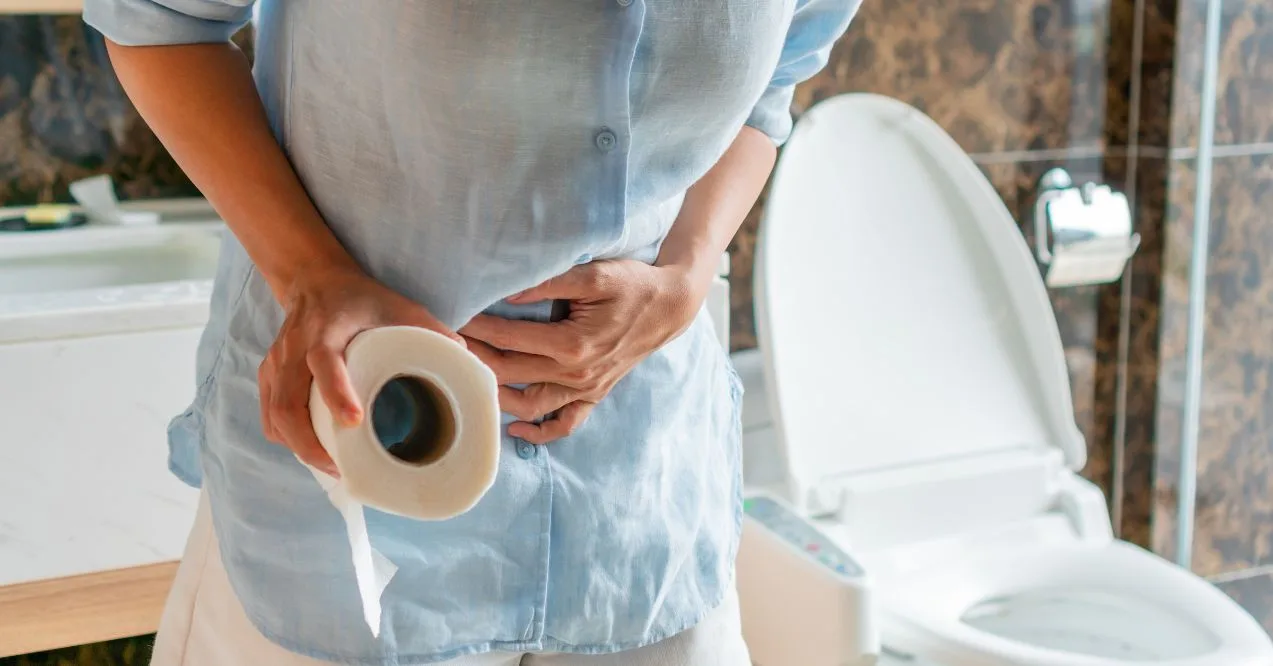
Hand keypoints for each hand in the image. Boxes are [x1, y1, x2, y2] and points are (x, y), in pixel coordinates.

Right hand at [259, 267, 463, 475]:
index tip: (353, 421)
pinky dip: (288, 440)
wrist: (314, 281)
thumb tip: (466, 361)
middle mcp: (294, 348)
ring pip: (275, 417)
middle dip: (311, 443)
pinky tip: (312, 454)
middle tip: (342, 469)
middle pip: (287, 404)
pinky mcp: (268, 375)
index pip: (322, 361)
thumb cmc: (363, 299)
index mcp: (326, 329)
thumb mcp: (401, 307)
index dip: (335, 392)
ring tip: (332, 469)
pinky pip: (270, 417)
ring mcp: (276, 363)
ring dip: (300, 448)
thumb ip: (432, 332)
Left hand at [460, 260, 707, 443]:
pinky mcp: (594, 395)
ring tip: (468, 378)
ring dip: (495, 395)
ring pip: (530, 403)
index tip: (450, 318)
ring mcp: (586, 389)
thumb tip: (508, 291)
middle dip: (474, 359)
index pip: (508, 338)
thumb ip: (549, 283)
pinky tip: (515, 427)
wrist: (670, 307)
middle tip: (446, 345)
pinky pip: (565, 424)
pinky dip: (540, 432)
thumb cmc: (633, 284)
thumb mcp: (594, 274)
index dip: (476, 328)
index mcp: (572, 344)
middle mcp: (577, 373)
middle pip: (510, 373)